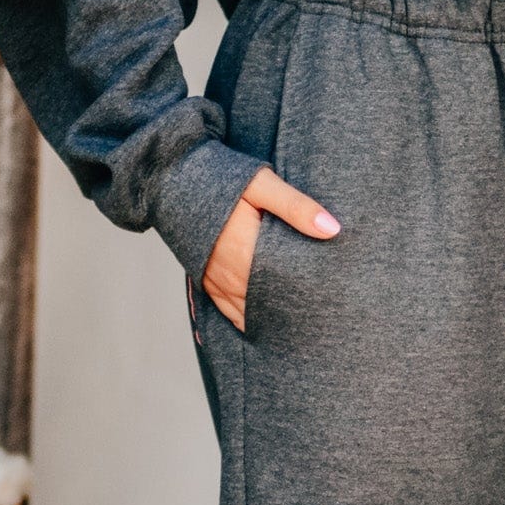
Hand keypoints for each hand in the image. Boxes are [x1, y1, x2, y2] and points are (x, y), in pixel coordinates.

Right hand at [200, 166, 339, 329]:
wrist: (172, 177)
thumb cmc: (220, 177)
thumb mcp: (262, 185)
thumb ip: (296, 207)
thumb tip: (332, 229)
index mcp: (247, 253)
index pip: (286, 289)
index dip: (308, 300)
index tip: (330, 307)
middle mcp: (230, 275)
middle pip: (269, 306)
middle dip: (293, 314)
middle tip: (321, 322)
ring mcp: (215, 282)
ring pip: (249, 314)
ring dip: (271, 319)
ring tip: (298, 327)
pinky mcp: (205, 281)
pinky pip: (229, 311)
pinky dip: (248, 319)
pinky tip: (265, 325)